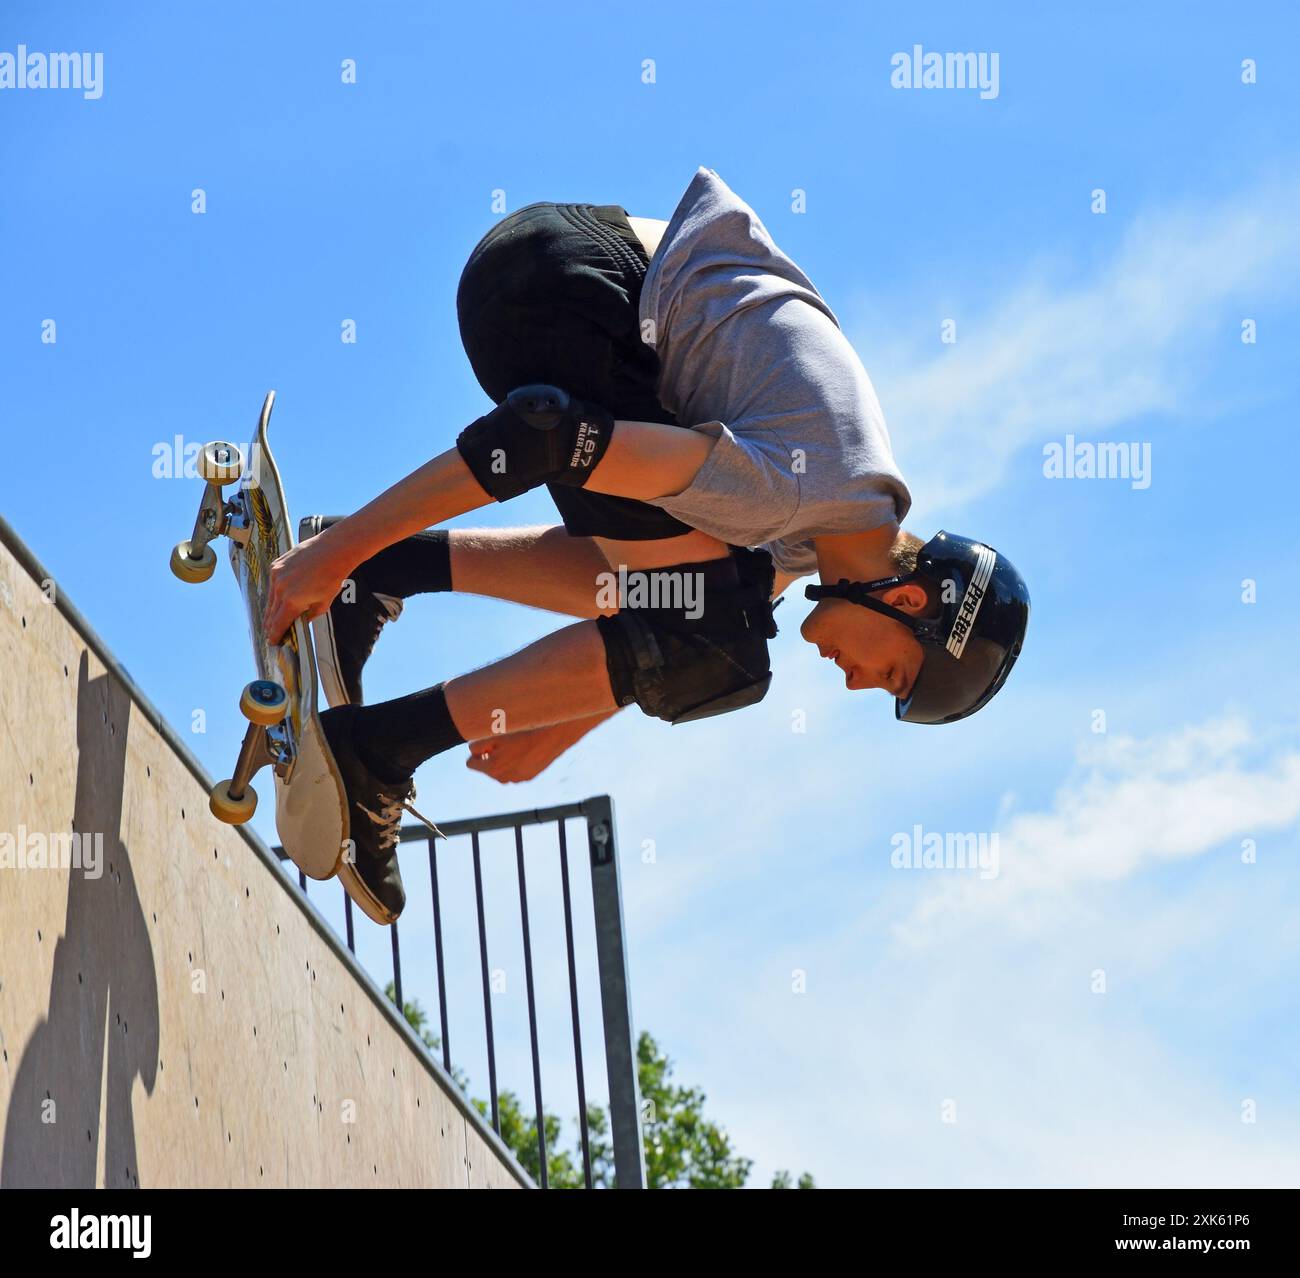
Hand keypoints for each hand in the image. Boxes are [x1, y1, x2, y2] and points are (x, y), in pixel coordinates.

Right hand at [264, 534, 350, 644]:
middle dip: (271, 625)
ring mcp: (276, 576)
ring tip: (272, 620)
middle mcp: (281, 589)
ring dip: (272, 610)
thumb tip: (300, 622)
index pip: (278, 624)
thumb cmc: (332, 577)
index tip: (272, 642)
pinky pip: (272, 584)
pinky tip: (278, 599)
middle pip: (271, 613)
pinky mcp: (276, 565)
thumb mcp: (324, 603)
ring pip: (270, 599)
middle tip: (271, 633)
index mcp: (292, 601)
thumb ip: (309, 616)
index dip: (274, 635)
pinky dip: (275, 593)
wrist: (333, 550)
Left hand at [464, 723, 580, 783]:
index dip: (477, 750)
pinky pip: (515, 770)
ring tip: (515, 745)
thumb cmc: (523, 730)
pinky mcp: (529, 776)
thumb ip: (478, 744)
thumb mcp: (495, 734)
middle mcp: (504, 778)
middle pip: (486, 768)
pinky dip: (517, 762)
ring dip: (503, 759)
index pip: (471, 763)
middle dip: (490, 756)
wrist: (553, 734)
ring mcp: (517, 779)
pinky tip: (525, 750)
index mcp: (493, 768)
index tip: (487, 741)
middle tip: (503, 741)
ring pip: (501, 769)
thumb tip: (472, 750)